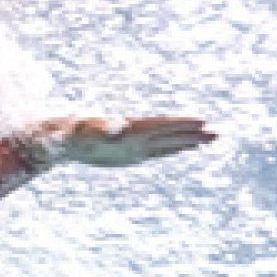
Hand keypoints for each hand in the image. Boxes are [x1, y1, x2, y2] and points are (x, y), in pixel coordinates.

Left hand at [63, 117, 216, 167]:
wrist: (59, 138)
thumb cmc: (66, 133)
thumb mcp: (80, 132)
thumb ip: (99, 129)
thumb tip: (117, 126)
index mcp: (126, 128)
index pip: (159, 124)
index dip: (179, 123)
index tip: (201, 121)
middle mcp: (135, 135)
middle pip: (169, 133)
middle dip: (192, 133)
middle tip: (217, 133)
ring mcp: (135, 145)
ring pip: (167, 142)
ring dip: (189, 141)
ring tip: (213, 138)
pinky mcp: (132, 155)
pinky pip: (158, 151)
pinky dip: (174, 150)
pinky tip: (189, 147)